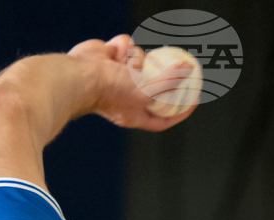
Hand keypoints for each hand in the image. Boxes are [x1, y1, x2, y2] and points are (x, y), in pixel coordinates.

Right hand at [68, 35, 196, 130]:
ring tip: (125, 63)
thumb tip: (188, 69)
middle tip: (179, 68)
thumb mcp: (146, 90)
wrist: (80, 75)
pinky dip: (122, 47)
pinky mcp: (109, 57)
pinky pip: (126, 46)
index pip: (162, 119)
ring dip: (135, 58)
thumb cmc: (111, 91)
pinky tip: (111, 53)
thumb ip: (169, 81)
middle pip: (153, 86)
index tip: (192, 102)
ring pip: (140, 59)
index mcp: (134, 114)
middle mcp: (126, 97)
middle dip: (162, 77)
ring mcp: (117, 76)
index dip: (179, 113)